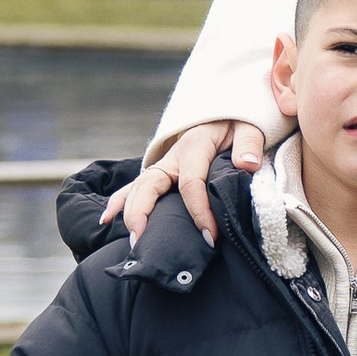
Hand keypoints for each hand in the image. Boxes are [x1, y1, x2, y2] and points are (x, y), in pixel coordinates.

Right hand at [105, 121, 268, 247]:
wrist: (226, 113)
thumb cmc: (237, 124)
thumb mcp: (249, 127)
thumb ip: (248, 145)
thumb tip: (246, 165)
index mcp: (194, 147)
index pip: (191, 184)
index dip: (198, 212)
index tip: (209, 238)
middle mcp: (172, 157)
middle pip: (149, 185)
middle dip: (144, 213)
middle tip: (145, 242)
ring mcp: (163, 165)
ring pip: (138, 188)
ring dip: (130, 213)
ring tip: (132, 242)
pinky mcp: (160, 172)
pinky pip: (135, 186)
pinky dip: (119, 201)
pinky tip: (106, 219)